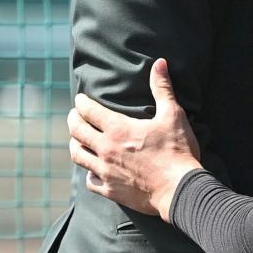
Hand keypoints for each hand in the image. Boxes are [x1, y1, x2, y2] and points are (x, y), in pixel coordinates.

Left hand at [68, 58, 201, 219]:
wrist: (179, 188)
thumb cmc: (177, 150)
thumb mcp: (173, 114)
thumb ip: (162, 88)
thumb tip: (159, 62)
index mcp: (118, 129)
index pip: (89, 111)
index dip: (81, 103)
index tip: (80, 98)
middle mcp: (105, 149)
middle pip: (77, 132)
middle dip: (73, 120)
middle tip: (74, 115)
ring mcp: (105, 171)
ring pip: (78, 156)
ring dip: (75, 145)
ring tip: (76, 140)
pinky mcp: (110, 190)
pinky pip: (90, 181)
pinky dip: (89, 173)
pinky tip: (92, 170)